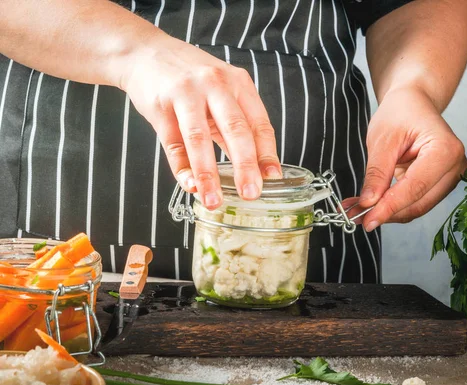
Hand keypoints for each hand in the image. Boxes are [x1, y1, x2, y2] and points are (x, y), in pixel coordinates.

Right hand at [120, 36, 281, 209]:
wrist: (145, 52)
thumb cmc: (189, 78)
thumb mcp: (221, 92)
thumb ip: (235, 126)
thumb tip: (255, 166)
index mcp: (238, 83)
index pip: (260, 123)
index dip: (267, 153)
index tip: (272, 178)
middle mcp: (216, 85)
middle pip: (235, 130)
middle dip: (245, 166)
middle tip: (250, 193)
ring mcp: (187, 94)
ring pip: (200, 139)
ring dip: (208, 175)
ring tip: (213, 200)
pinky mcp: (161, 106)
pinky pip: (173, 143)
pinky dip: (182, 168)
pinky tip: (190, 185)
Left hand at [344, 86, 466, 230]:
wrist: (414, 103)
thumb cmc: (401, 112)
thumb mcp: (382, 139)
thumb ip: (377, 173)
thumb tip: (368, 203)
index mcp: (445, 150)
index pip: (415, 187)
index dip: (389, 207)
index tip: (367, 219)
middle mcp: (456, 167)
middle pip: (419, 203)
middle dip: (386, 212)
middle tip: (354, 216)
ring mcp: (451, 178)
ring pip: (417, 207)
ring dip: (387, 212)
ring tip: (357, 209)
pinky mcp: (441, 185)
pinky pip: (416, 201)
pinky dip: (393, 205)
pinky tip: (372, 204)